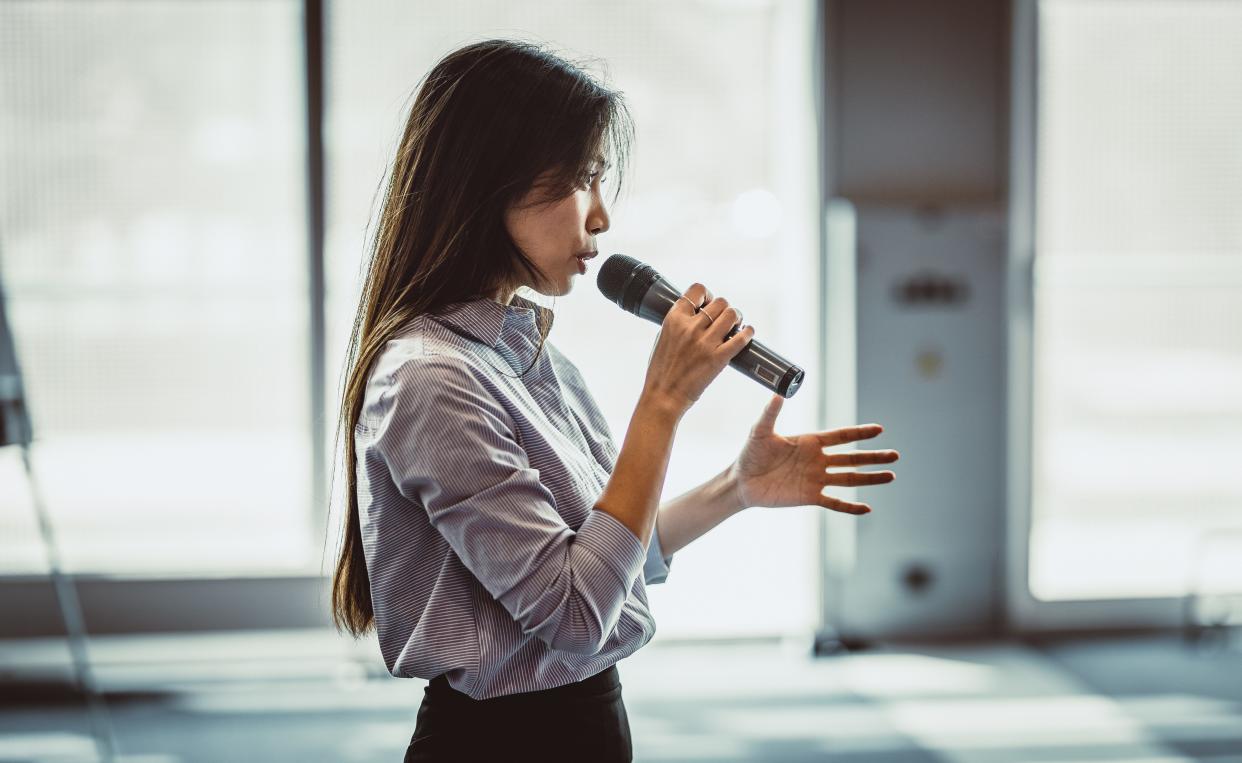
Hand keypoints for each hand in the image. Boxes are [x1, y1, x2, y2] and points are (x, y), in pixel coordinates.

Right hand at [641, 283, 753, 416]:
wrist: (663, 397)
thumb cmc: (661, 371)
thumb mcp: (664, 338)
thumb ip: (678, 323)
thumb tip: (695, 314)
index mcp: (674, 319)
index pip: (697, 290)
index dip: (707, 294)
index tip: (709, 303)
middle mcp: (690, 328)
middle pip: (720, 302)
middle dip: (725, 309)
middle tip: (725, 319)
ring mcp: (705, 343)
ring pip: (732, 315)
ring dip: (737, 318)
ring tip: (736, 326)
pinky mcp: (718, 359)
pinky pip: (740, 338)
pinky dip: (747, 333)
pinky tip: (747, 333)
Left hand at [727, 395, 898, 514]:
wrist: (742, 482)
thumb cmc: (750, 454)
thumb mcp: (760, 431)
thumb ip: (770, 412)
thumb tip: (778, 392)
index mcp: (810, 442)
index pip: (841, 436)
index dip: (860, 433)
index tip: (879, 430)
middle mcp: (817, 460)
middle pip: (852, 458)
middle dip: (874, 457)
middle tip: (895, 455)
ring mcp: (816, 479)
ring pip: (849, 479)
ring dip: (870, 478)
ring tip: (891, 476)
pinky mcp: (810, 497)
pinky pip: (834, 502)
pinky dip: (850, 507)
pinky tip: (867, 508)